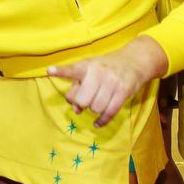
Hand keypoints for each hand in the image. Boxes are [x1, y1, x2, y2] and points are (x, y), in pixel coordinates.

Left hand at [47, 36, 167, 126]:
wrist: (134, 60)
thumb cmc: (106, 67)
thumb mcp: (90, 69)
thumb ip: (78, 87)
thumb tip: (76, 110)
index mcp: (86, 66)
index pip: (71, 70)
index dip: (60, 71)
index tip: (48, 71)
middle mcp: (98, 73)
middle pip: (82, 99)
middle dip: (82, 104)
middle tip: (86, 100)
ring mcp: (112, 82)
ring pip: (95, 108)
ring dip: (94, 110)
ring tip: (97, 102)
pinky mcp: (123, 92)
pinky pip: (109, 112)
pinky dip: (102, 121)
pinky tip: (97, 123)